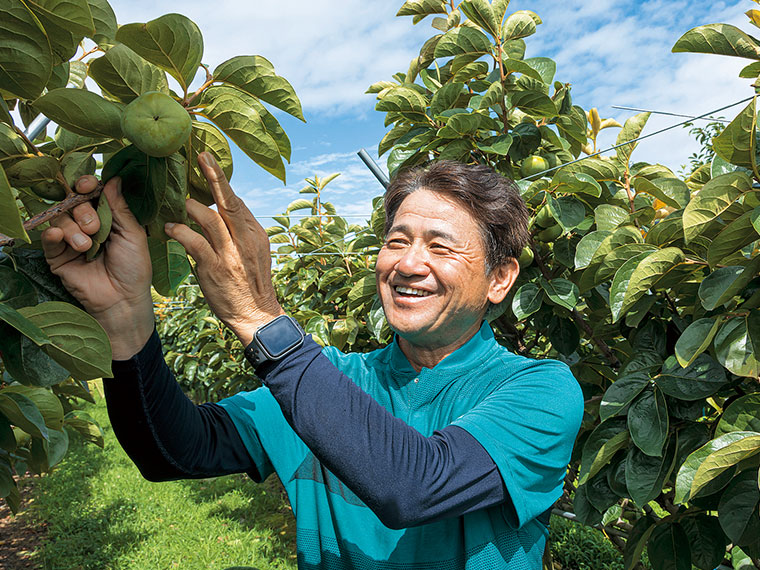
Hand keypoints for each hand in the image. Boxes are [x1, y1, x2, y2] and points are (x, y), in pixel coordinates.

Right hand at [41, 176, 153, 358]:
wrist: (123, 299)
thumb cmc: (134, 268)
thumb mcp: (133, 235)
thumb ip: (120, 208)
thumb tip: (114, 179)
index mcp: (107, 217)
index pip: (91, 193)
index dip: (86, 185)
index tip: (87, 185)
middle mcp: (86, 225)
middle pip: (73, 202)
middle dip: (83, 211)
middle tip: (95, 227)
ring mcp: (70, 240)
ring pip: (60, 218)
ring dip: (72, 227)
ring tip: (86, 244)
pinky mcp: (57, 256)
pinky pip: (47, 238)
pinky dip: (52, 234)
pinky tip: (59, 236)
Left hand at [165, 152, 283, 345]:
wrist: (256, 314)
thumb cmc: (251, 283)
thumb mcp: (254, 253)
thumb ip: (240, 232)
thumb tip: (224, 210)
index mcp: (254, 233)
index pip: (237, 201)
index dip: (222, 180)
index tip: (209, 158)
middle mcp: (245, 239)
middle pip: (228, 201)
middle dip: (214, 176)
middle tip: (200, 156)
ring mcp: (230, 253)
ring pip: (209, 218)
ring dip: (191, 207)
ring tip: (180, 205)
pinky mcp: (215, 267)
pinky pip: (194, 242)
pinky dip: (180, 231)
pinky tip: (169, 228)